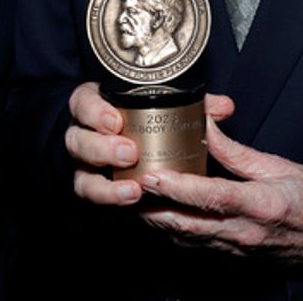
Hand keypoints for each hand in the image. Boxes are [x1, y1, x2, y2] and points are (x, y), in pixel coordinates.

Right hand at [65, 83, 235, 206]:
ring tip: (133, 189)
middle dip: (102, 148)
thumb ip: (189, 103)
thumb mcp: (158, 103)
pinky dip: (111, 199)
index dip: (95, 112)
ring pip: (82, 177)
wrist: (118, 139)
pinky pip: (93, 198)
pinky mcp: (92, 188)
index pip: (83, 103)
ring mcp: (85, 165)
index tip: (117, 120)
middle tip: (130, 152)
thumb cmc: (140, 116)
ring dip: (106, 185)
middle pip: (77, 141)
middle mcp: (84, 135)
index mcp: (94, 105)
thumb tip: (225, 107)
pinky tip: (132, 198)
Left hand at [138, 113, 302, 267]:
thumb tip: (206, 126)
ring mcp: (234, 249)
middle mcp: (242, 232)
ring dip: (155, 220)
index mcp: (259, 205)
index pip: (211, 197)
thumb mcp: (277, 167)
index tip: (152, 175)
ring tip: (131, 197)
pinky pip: (192, 246)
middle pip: (187, 223)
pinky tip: (156, 216)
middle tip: (126, 186)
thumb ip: (235, 151)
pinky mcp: (230, 257)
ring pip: (183, 238)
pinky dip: (170, 231)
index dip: (178, 187)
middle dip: (152, 206)